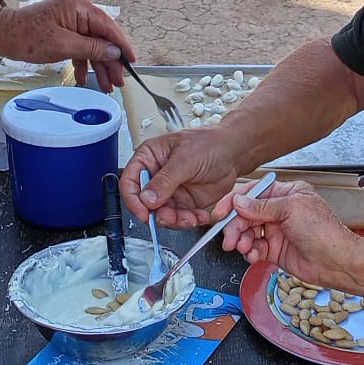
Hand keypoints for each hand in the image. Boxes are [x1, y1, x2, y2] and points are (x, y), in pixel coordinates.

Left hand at [0, 0, 135, 90]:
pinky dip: (83, 62)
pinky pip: (80, 46)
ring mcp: (71, 19)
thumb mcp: (63, 45)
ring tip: (106, 85)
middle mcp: (78, 10)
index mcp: (79, 7)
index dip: (122, 46)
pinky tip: (86, 78)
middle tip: (118, 82)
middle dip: (110, 61)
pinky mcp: (64, 29)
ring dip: (99, 65)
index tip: (132, 62)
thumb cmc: (26, 37)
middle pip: (102, 38)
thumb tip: (114, 53)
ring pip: (92, 44)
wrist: (0, 34)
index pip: (108, 28)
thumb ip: (92, 49)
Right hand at [121, 127, 241, 228]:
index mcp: (149, 158)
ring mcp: (169, 191)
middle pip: (144, 203)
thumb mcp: (186, 158)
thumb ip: (165, 180)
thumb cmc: (210, 143)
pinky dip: (188, 221)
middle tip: (172, 217)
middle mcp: (156, 176)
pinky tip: (199, 215)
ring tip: (190, 217)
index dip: (133, 200)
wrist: (234, 152)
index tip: (144, 213)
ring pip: (161, 214)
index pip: (129, 182)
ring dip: (175, 220)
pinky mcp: (183, 202)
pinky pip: (179, 218)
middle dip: (158, 214)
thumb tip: (147, 198)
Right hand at [222, 183, 363, 295]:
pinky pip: (254, 248)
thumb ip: (262, 207)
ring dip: (241, 240)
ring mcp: (277, 231)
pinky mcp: (275, 250)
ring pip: (248, 232)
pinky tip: (253, 255)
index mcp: (287, 193)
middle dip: (235, 226)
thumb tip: (239, 202)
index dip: (234, 202)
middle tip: (229, 237)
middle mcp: (280, 211)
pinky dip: (250, 252)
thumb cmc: (324, 232)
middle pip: (246, 214)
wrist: (337, 262)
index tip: (220, 212)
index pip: (253, 193)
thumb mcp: (292, 209)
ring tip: (242, 247)